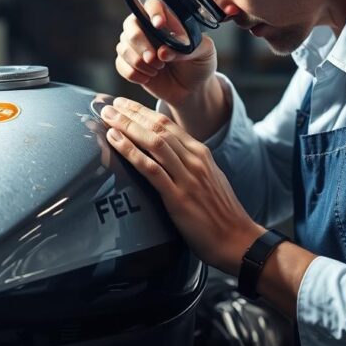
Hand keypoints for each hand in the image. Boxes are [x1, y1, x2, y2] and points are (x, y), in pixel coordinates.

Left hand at [100, 96, 263, 273]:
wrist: (238, 240)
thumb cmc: (220, 213)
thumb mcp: (208, 179)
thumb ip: (189, 165)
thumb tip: (166, 156)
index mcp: (201, 153)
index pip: (167, 124)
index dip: (143, 112)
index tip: (124, 105)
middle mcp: (194, 160)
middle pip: (158, 128)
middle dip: (131, 114)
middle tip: (109, 106)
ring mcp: (187, 177)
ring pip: (153, 142)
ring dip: (127, 127)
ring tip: (107, 118)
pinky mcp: (179, 197)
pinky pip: (151, 169)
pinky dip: (130, 152)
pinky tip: (115, 141)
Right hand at [115, 0, 217, 106]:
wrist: (192, 89)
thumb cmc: (199, 64)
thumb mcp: (205, 52)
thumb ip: (187, 49)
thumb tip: (163, 52)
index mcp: (166, 19)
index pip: (152, 5)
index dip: (153, 12)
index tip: (160, 25)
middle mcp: (147, 29)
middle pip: (130, 26)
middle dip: (140, 43)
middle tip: (154, 59)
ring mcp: (136, 46)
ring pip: (123, 47)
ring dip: (138, 62)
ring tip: (158, 70)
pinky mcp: (129, 63)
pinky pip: (120, 64)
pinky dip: (133, 73)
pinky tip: (148, 77)